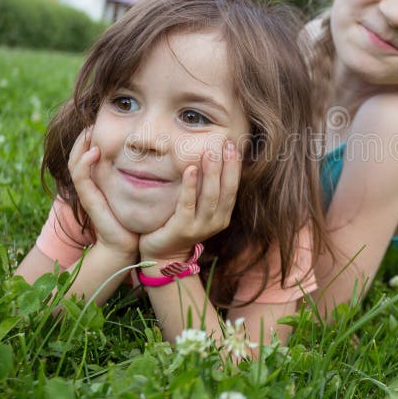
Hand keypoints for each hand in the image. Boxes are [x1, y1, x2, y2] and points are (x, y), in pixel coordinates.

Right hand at [68, 127, 139, 256]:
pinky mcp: (89, 199)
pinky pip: (81, 178)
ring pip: (75, 163)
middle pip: (77, 155)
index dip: (90, 139)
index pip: (87, 154)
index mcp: (98, 181)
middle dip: (82, 138)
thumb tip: (154, 156)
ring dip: (80, 146)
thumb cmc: (133, 218)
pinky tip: (94, 152)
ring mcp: (87, 192)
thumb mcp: (135, 192)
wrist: (126, 245)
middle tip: (91, 122)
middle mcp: (89, 185)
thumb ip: (138, 175)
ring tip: (89, 132)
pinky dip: (84, 163)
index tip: (100, 123)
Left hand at [139, 140, 240, 262]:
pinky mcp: (183, 229)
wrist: (162, 255)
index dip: (235, 166)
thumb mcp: (198, 208)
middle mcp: (216, 222)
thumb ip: (205, 190)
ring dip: (211, 172)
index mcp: (223, 215)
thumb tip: (211, 159)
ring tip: (210, 152)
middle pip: (225, 190)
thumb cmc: (179, 225)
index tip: (233, 145)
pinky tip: (190, 169)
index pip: (233, 187)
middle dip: (227, 165)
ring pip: (210, 196)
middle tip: (225, 143)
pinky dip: (190, 186)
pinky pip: (188, 204)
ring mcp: (200, 227)